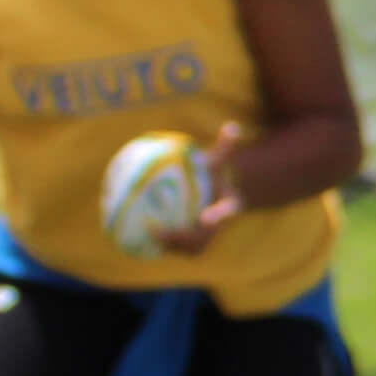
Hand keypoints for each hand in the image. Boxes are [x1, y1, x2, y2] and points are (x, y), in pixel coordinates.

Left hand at [152, 122, 251, 256]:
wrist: (214, 196)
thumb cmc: (213, 176)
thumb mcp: (217, 160)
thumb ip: (225, 147)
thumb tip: (233, 126)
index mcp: (230, 204)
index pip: (228, 210)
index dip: (219, 215)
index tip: (205, 218)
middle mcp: (221, 226)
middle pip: (206, 237)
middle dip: (184, 239)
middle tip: (159, 231)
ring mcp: (208, 238)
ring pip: (192, 248)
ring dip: (173, 245)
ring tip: (150, 235)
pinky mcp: (194, 246)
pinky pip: (180, 249)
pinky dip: (164, 246)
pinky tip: (142, 238)